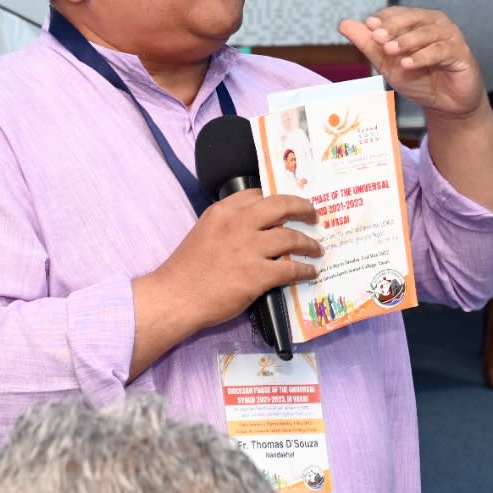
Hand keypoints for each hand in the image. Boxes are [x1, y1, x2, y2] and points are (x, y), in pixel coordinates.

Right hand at [136, 190, 321, 334]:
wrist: (176, 297)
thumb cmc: (185, 270)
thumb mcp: (203, 233)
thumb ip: (226, 226)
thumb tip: (253, 231)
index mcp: (223, 212)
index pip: (256, 194)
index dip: (275, 199)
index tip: (287, 205)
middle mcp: (238, 224)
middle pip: (281, 206)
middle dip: (302, 207)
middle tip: (313, 214)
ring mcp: (249, 248)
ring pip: (291, 237)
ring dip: (309, 243)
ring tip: (316, 248)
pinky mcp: (257, 274)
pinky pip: (291, 268)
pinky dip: (305, 270)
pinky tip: (310, 272)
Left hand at [338, 7, 487, 119]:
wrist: (445, 104)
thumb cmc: (418, 80)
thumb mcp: (387, 63)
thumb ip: (368, 44)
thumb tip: (344, 24)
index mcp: (417, 21)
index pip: (398, 13)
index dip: (384, 19)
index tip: (369, 26)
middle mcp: (435, 24)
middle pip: (412, 18)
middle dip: (393, 27)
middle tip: (378, 37)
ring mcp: (450, 37)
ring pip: (426, 33)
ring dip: (406, 41)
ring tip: (390, 50)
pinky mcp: (461, 54)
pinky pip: (440, 52)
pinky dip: (422, 57)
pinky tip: (408, 64)